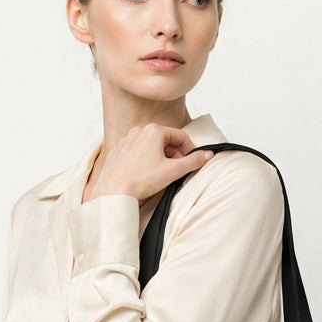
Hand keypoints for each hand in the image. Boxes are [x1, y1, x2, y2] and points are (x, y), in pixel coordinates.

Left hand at [92, 124, 212, 201]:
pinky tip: (146, 175)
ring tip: (162, 174)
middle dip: (175, 154)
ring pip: (151, 146)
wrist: (114, 191)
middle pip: (166, 140)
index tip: (192, 161)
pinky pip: (138, 152)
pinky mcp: (119, 151)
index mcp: (154, 131)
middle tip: (178, 170)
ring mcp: (127, 140)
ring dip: (161, 157)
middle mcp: (139, 131)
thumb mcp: (173, 171)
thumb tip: (207, 155)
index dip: (190, 149)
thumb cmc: (140, 180)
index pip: (180, 136)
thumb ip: (194, 161)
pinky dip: (146, 160)